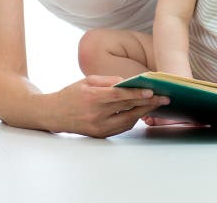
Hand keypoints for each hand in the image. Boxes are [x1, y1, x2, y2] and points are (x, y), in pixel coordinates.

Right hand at [49, 75, 169, 137]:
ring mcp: (98, 127)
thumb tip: (129, 83)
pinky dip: (132, 118)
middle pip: (127, 108)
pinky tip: (140, 111)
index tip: (152, 91)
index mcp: (92, 97)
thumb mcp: (87, 80)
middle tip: (164, 98)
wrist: (52, 114)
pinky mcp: (99, 135)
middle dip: (147, 103)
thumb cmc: (71, 93)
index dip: (137, 94)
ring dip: (143, 112)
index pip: (119, 96)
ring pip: (127, 120)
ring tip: (156, 104)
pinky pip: (121, 127)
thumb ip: (108, 81)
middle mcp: (95, 114)